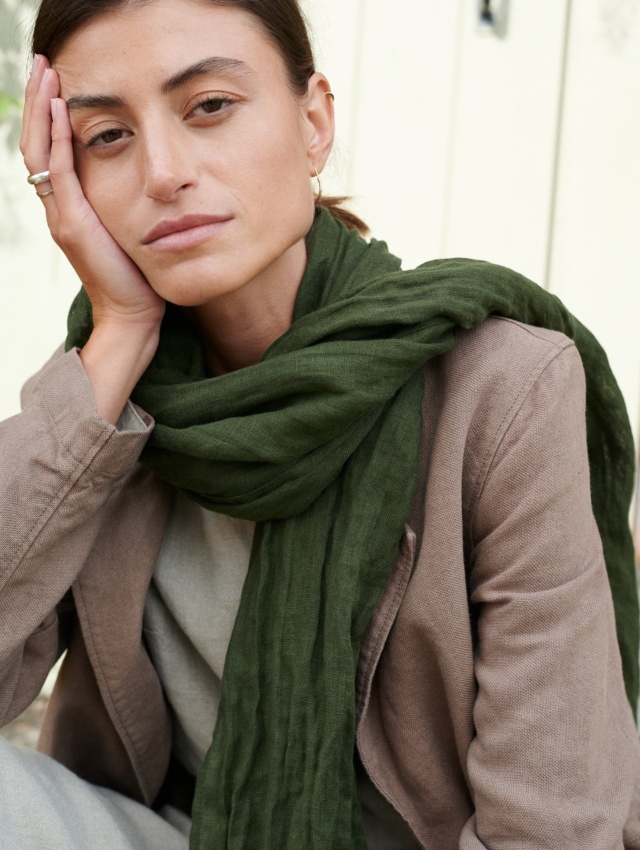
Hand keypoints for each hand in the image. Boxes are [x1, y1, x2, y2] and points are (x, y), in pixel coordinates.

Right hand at [20, 55, 165, 331]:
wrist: (133, 314)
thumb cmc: (139, 275)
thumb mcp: (130, 228)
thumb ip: (123, 201)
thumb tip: (144, 176)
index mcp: (70, 205)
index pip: (50, 148)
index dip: (49, 113)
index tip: (57, 78)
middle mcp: (59, 206)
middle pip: (36, 141)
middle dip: (39, 99)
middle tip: (43, 61)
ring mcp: (61, 215)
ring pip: (39, 151)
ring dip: (42, 108)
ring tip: (47, 72)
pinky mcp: (72, 224)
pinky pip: (58, 172)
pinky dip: (58, 139)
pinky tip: (62, 110)